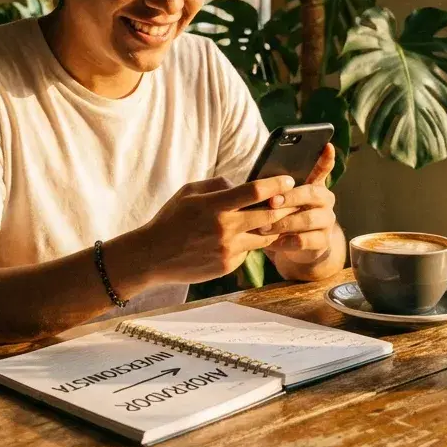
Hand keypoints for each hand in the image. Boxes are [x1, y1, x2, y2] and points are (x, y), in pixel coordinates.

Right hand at [137, 175, 298, 283]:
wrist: (153, 256)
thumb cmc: (171, 219)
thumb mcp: (189, 192)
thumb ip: (218, 185)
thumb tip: (242, 184)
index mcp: (215, 205)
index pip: (255, 191)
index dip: (276, 184)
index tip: (288, 180)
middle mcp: (225, 228)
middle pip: (269, 215)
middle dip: (284, 207)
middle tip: (293, 201)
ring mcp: (228, 249)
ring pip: (264, 237)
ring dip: (271, 228)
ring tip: (276, 219)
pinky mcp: (228, 266)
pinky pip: (248, 251)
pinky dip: (249, 243)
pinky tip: (244, 238)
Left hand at [261, 143, 337, 265]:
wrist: (293, 247)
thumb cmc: (282, 215)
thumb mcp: (278, 199)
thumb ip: (275, 187)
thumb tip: (258, 177)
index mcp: (314, 184)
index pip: (323, 167)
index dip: (326, 158)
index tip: (327, 145)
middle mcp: (325, 200)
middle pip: (312, 193)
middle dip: (290, 197)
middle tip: (271, 202)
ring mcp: (327, 220)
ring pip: (308, 219)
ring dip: (283, 222)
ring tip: (264, 227)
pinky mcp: (323, 241)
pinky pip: (304, 240)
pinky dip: (286, 241)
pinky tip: (273, 242)